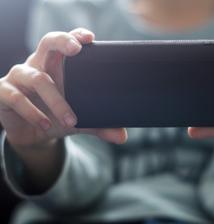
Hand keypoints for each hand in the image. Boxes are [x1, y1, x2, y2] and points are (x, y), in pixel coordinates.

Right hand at [0, 28, 126, 148]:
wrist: (32, 134)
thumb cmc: (57, 117)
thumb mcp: (80, 121)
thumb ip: (100, 125)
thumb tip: (123, 136)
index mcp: (57, 66)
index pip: (66, 43)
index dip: (75, 35)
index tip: (90, 38)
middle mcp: (38, 66)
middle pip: (47, 42)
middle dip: (62, 42)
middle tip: (76, 50)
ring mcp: (19, 77)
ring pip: (37, 78)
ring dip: (56, 100)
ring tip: (70, 121)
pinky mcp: (3, 93)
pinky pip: (15, 98)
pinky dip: (32, 112)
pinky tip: (46, 124)